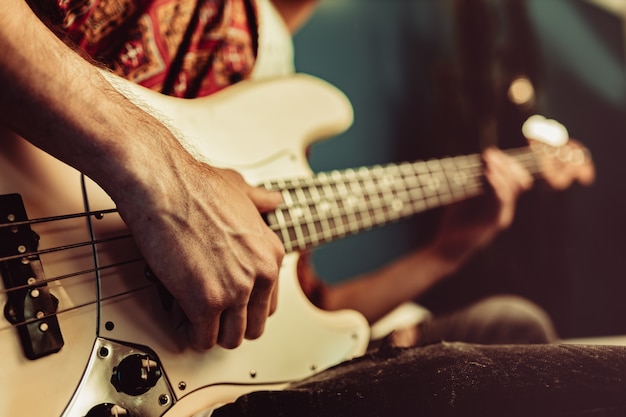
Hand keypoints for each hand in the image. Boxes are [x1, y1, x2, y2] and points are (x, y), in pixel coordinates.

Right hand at [116, 162, 284, 349]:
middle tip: (210, 315)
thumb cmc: (194, 184)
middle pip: (254, 326)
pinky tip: (179, 314)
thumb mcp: (240, 188)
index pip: (269, 302)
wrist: (164, 185)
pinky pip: (202, 338)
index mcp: (270, 252)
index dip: (246, 305)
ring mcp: (235, 290)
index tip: (230, 302)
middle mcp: (259, 273)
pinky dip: (189, 332)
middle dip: (230, 324)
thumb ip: (260, 200)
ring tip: (193, 315)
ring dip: (210, 332)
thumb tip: (272, 199)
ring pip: (230, 338)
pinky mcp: (205, 302)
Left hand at [429, 147, 532, 268]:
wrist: (447, 247)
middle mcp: (504, 208)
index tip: (490, 152)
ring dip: (500, 171)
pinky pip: (501, 202)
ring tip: (487, 162)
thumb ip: (474, 180)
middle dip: (505, 164)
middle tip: (489, 154)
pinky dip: (496, 185)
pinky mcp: (494, 223)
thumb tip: (479, 158)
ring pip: (511, 189)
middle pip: (516, 181)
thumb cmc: (455, 221)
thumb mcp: (465, 195)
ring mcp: (501, 216)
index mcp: (500, 201)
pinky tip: (487, 175)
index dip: (506, 163)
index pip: (514, 178)